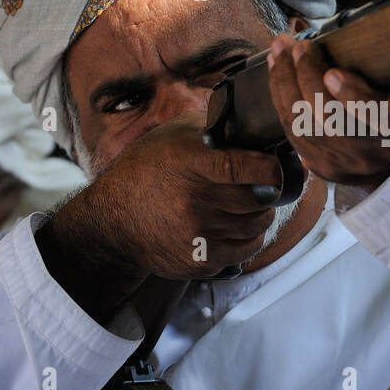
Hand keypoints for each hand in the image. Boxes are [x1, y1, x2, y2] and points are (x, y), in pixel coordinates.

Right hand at [38, 113, 282, 320]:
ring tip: (243, 203)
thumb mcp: (172, 134)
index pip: (248, 167)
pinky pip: (246, 250)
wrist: (112, 219)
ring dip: (258, 214)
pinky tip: (232, 224)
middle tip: (261, 183)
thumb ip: (213, 128)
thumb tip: (254, 128)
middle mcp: (194, 200)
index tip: (277, 166)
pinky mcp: (200, 261)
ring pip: (257, 226)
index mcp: (189, 162)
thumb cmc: (145, 169)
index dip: (271, 167)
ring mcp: (198, 235)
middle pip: (260, 199)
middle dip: (267, 190)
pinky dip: (247, 237)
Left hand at [266, 34, 389, 187]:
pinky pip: (292, 132)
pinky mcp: (323, 165)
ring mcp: (346, 162)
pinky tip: (277, 71)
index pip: (382, 119)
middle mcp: (374, 151)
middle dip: (307, 78)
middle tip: (298, 46)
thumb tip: (373, 22)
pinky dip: (280, 98)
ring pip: (305, 126)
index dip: (354, 98)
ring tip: (281, 50)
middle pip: (331, 121)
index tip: (332, 74)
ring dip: (285, 84)